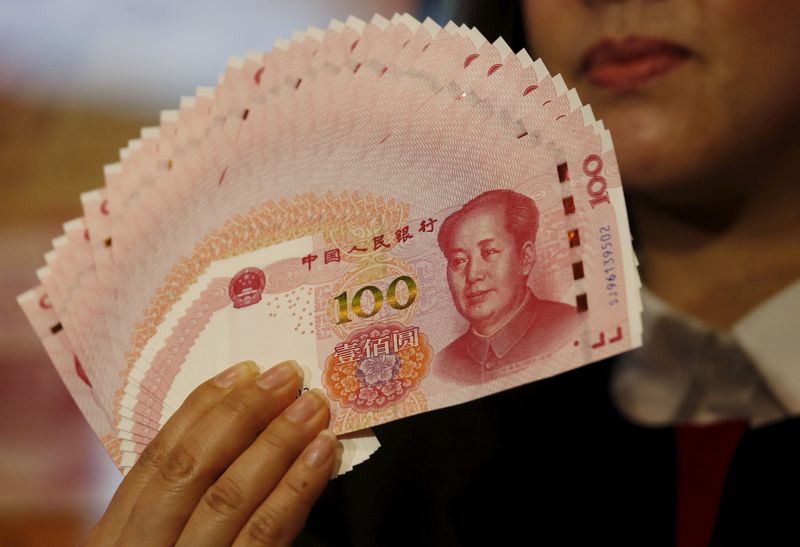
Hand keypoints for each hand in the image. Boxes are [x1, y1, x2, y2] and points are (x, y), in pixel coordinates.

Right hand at [86, 360, 335, 545]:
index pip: (157, 457)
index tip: (241, 372)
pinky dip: (297, 488)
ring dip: (278, 442)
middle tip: (288, 376)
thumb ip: (169, 506)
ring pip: (232, 498)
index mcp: (114, 536)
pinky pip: (266, 537)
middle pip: (192, 468)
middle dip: (243, 414)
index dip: (202, 409)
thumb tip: (223, 431)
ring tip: (314, 405)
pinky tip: (322, 456)